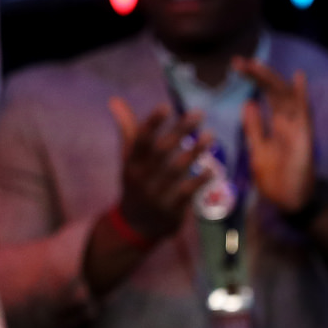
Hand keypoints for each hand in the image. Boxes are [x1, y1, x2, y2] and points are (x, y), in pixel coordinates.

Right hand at [108, 98, 211, 240]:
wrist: (135, 226)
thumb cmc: (137, 184)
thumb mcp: (129, 160)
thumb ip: (128, 131)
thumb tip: (116, 101)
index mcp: (131, 164)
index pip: (140, 141)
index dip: (152, 124)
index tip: (165, 107)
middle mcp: (141, 178)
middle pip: (161, 151)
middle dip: (180, 131)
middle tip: (198, 113)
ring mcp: (155, 195)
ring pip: (176, 170)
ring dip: (194, 152)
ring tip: (210, 135)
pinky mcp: (170, 210)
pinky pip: (186, 193)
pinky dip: (199, 180)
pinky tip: (212, 168)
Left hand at [237, 60, 315, 214]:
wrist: (288, 202)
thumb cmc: (274, 178)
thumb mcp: (257, 149)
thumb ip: (254, 127)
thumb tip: (248, 103)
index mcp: (275, 125)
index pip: (264, 96)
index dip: (253, 80)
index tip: (235, 67)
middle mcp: (288, 122)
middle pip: (274, 92)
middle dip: (258, 75)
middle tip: (238, 62)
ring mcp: (298, 128)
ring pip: (286, 97)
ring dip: (271, 80)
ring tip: (255, 64)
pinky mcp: (305, 138)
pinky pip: (305, 113)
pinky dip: (302, 95)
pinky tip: (298, 78)